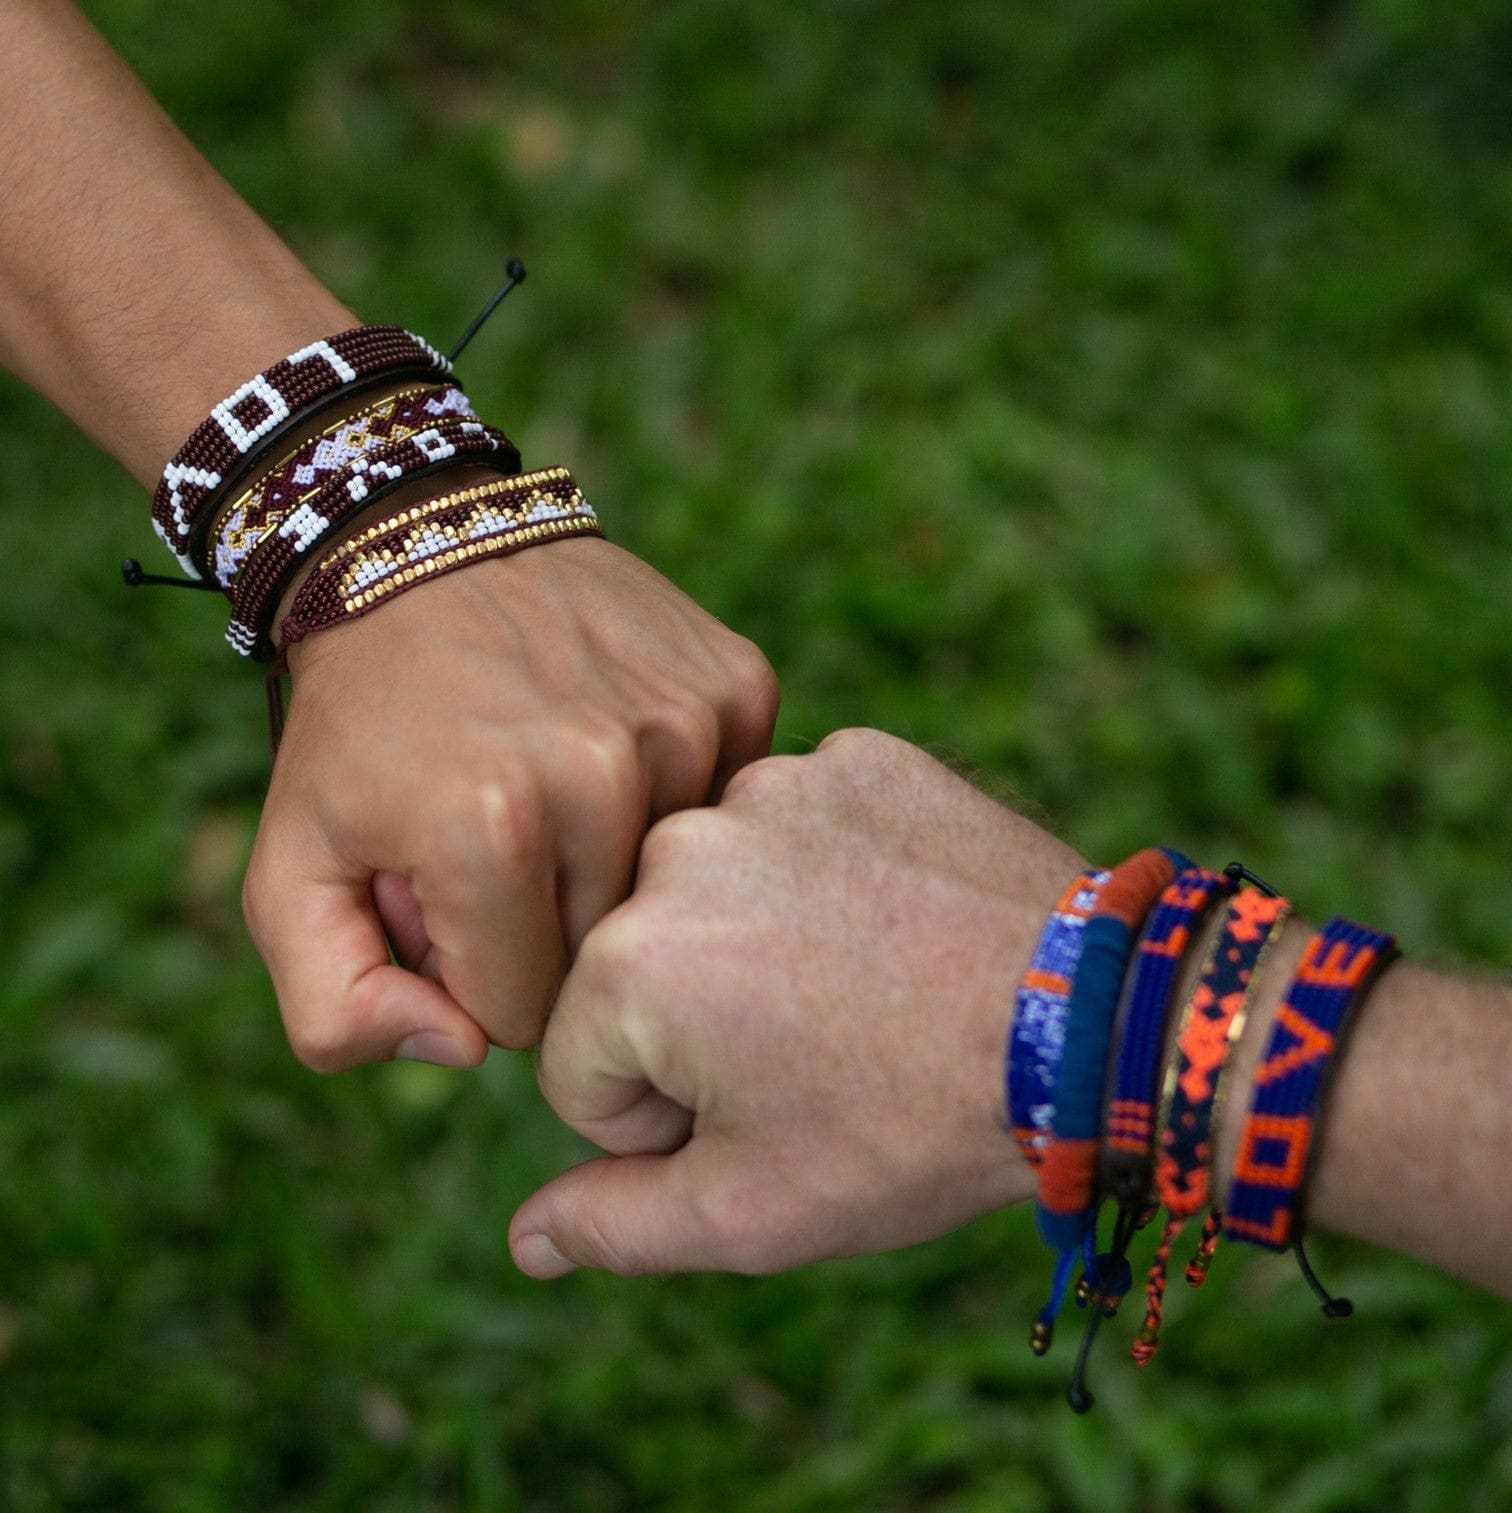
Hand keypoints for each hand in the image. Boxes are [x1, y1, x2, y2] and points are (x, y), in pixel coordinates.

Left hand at [241, 535, 779, 1071]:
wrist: (421, 545)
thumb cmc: (358, 726)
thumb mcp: (290, 873)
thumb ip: (336, 1012)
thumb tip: (467, 1053)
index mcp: (488, 831)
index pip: (526, 1017)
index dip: (479, 970)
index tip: (453, 897)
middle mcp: (605, 776)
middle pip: (607, 955)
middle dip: (547, 923)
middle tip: (502, 836)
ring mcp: (685, 723)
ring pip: (672, 886)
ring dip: (614, 858)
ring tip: (555, 779)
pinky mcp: (738, 686)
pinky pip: (722, 807)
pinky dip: (672, 794)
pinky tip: (616, 739)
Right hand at [509, 728, 1085, 1278]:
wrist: (1093, 1026)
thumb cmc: (911, 1128)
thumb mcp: (751, 1212)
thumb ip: (615, 1227)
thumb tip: (525, 1238)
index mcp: (626, 962)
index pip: (581, 1067)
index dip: (663, 1121)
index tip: (765, 1114)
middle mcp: (678, 847)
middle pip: (640, 967)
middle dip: (702, 1022)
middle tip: (821, 1050)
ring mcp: (773, 784)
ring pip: (716, 890)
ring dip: (760, 939)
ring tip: (864, 986)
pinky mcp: (855, 756)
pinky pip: (799, 827)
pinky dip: (831, 873)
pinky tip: (896, 920)